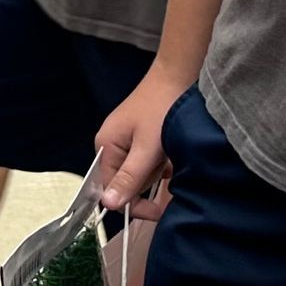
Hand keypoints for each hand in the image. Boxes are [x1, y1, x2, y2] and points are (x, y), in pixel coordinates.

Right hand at [96, 67, 185, 221]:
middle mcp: (111, 143)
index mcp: (105, 145)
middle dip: (148, 182)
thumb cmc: (163, 109)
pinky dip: (161, 161)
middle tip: (166, 169)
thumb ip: (129, 177)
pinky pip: (147, 160)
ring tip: (170, 156)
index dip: (133, 204)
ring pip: (139, 171)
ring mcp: (126, 139)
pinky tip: (172, 153)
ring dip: (157, 170)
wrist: (180, 75)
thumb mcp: (147, 148)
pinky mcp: (141, 135)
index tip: (157, 210)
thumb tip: (107, 205)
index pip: (110, 189)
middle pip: (125, 181)